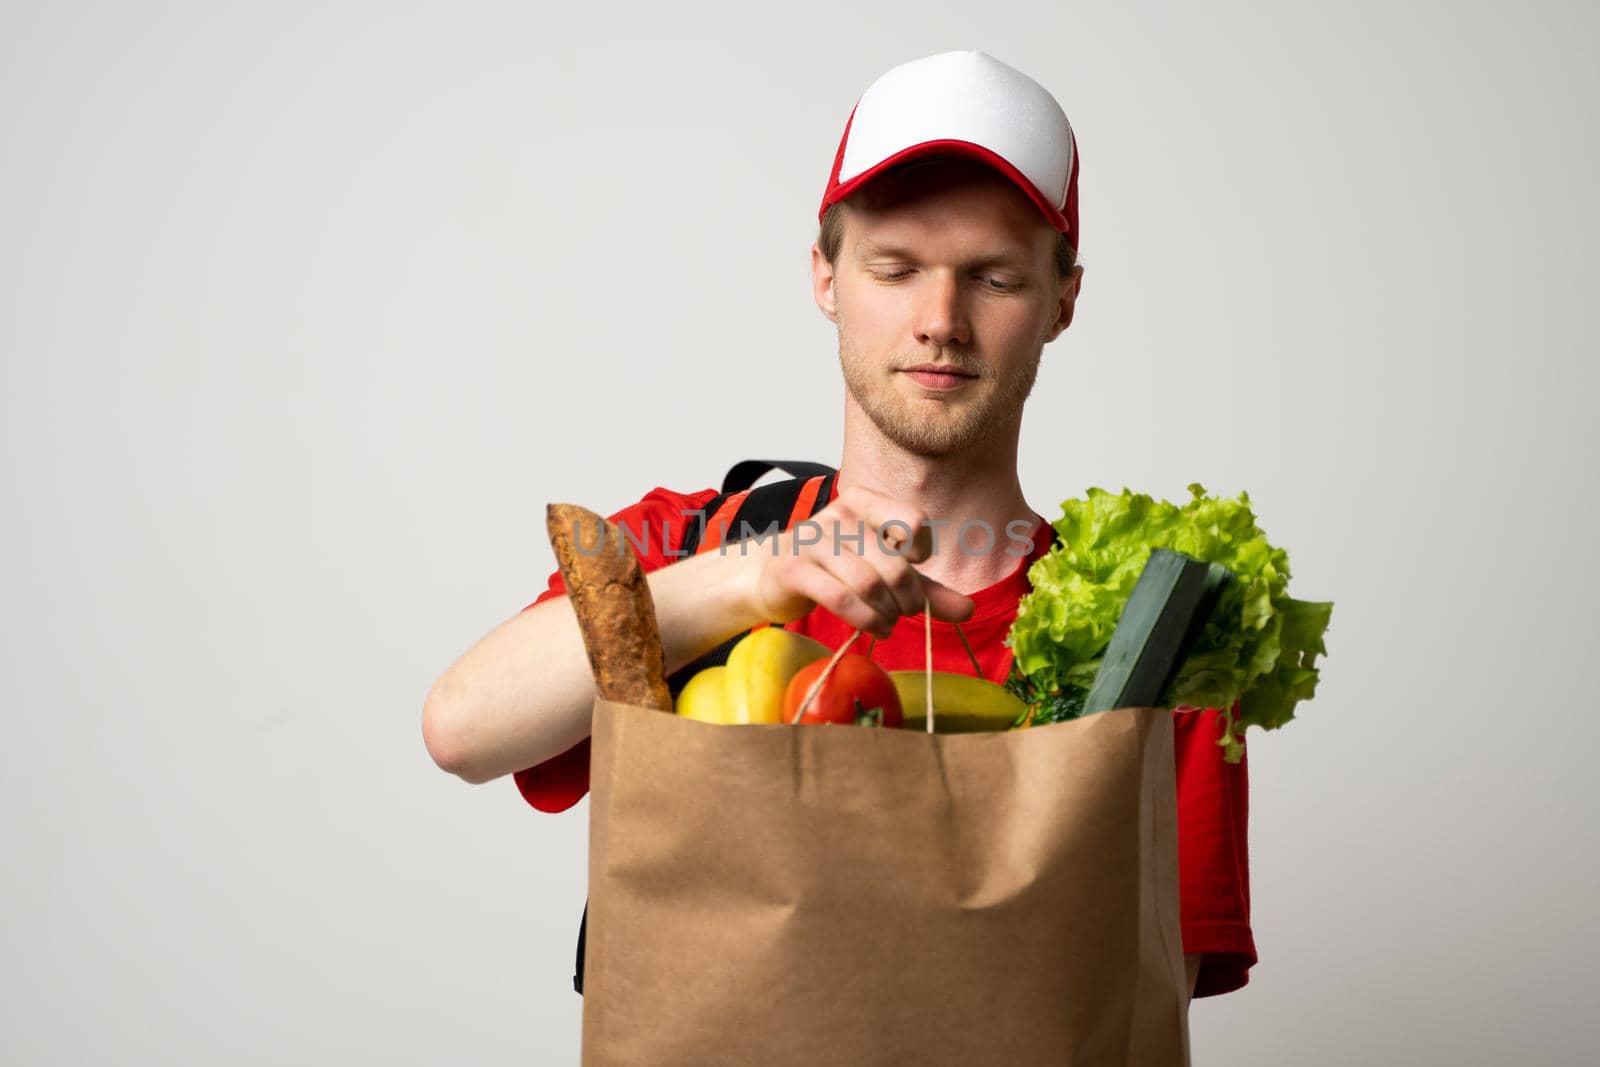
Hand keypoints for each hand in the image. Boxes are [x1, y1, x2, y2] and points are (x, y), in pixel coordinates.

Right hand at [741, 486, 975, 637]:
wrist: (772, 576)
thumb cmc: (835, 568)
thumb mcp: (885, 573)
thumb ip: (925, 587)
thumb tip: (968, 611)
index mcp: (864, 501)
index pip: (912, 520)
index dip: (921, 552)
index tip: (913, 567)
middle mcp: (838, 514)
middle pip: (893, 562)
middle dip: (909, 597)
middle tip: (907, 612)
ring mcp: (813, 540)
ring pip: (868, 582)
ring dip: (887, 613)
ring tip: (889, 624)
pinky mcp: (794, 568)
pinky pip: (840, 598)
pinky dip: (865, 620)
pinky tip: (874, 629)